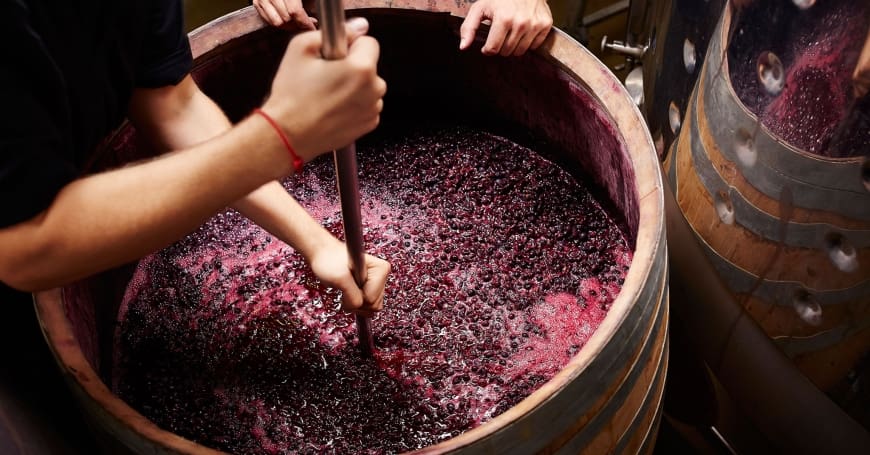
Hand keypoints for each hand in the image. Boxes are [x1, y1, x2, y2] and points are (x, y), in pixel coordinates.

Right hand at [253, 0, 316, 29]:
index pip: (295, 11)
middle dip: (298, 24)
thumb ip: (307, 4)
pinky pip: (269, 21)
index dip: (305, 22)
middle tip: (307, 24)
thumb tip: (314, 21)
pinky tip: (287, 19)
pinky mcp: (257, 2)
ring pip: (277, 22)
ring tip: (297, 21)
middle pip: (286, 19)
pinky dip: (280, 23)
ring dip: (289, 25)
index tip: (312, 27)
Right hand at [262, 18, 386, 160]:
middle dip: (352, 67)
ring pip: (368, 87)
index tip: (334, 55)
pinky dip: (354, 104)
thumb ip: (334, 31)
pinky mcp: (369, 125)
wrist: (288, 134)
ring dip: (354, 86)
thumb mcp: (301, 47)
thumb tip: (358, 28)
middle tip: (326, 76)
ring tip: (327, 95)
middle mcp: (374, 89)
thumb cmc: (292, 93)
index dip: (350, 45)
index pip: (369, 42)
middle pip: (369, 65)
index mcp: (362, 68)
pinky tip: (332, 109)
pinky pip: (366, 105)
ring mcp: (373, 109)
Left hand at [306, 237, 390, 316]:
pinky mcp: (371, 287)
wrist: (323, 255)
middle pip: (375, 304)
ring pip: (372, 306)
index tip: (348, 284)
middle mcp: (382, 275)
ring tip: (347, 289)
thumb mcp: (339, 279)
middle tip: (346, 288)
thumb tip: (359, 306)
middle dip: (358, 302)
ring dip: (356, 303)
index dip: (357, 297)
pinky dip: (356, 303)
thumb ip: (352, 296)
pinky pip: (368, 306)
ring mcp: (377, 282)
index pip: (372, 299)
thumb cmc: (329, 260)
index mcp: (380, 269)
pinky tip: (349, 292)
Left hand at [459, 0, 552, 55]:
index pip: (493, 49)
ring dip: (512, 46)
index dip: (487, 49)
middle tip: (499, 36)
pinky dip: (527, 42)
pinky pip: (534, 46)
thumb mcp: (480, 8)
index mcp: (503, 19)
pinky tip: (522, 31)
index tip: (487, 44)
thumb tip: (463, 47)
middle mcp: (521, 23)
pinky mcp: (545, 25)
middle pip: (506, 52)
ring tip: (510, 34)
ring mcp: (535, 24)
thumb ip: (469, 27)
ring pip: (520, 52)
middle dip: (500, 47)